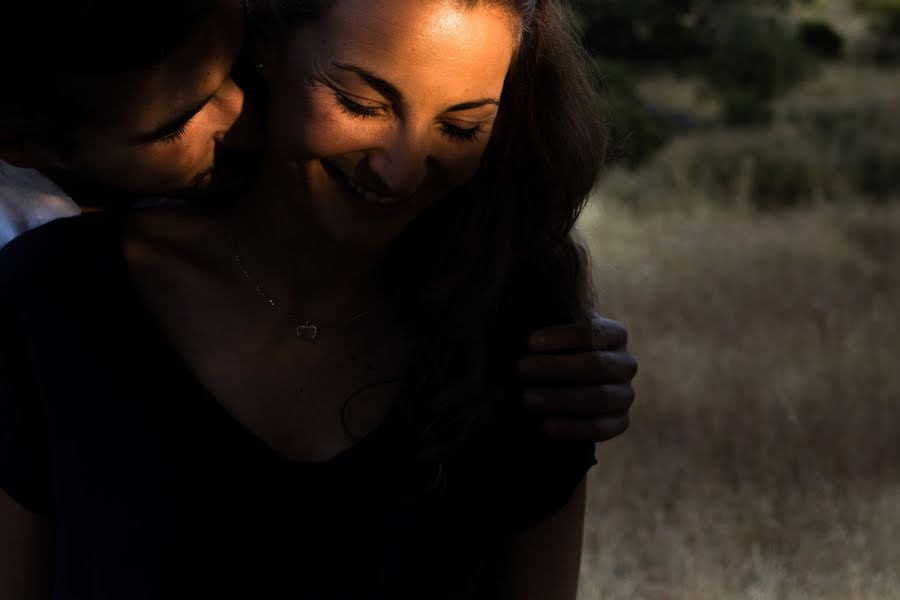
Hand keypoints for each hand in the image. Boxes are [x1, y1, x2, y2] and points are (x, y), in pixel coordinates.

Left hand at [518, 314, 636, 441]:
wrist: (568, 386)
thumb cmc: (557, 354)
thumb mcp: (557, 337)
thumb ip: (549, 329)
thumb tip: (525, 333)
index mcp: (615, 335)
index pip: (592, 332)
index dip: (562, 337)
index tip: (530, 342)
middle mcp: (626, 364)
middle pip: (595, 365)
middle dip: (555, 367)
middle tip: (522, 369)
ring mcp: (625, 395)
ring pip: (598, 397)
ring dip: (560, 398)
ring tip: (527, 398)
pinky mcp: (620, 422)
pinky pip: (600, 428)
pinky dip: (572, 427)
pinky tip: (546, 426)